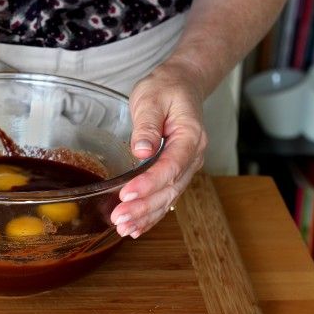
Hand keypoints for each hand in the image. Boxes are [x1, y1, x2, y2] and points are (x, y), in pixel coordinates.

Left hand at [109, 58, 208, 237]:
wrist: (181, 85)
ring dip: (147, 215)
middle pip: (170, 188)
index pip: (171, 166)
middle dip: (144, 206)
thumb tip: (142, 150)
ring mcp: (186, 166)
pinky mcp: (176, 171)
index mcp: (191, 136)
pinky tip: (137, 227)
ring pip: (169, 197)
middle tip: (119, 218)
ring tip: (124, 228)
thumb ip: (147, 124)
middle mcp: (193, 156)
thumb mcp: (152, 98)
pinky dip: (152, 214)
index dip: (149, 183)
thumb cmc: (166, 89)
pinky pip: (166, 196)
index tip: (127, 195)